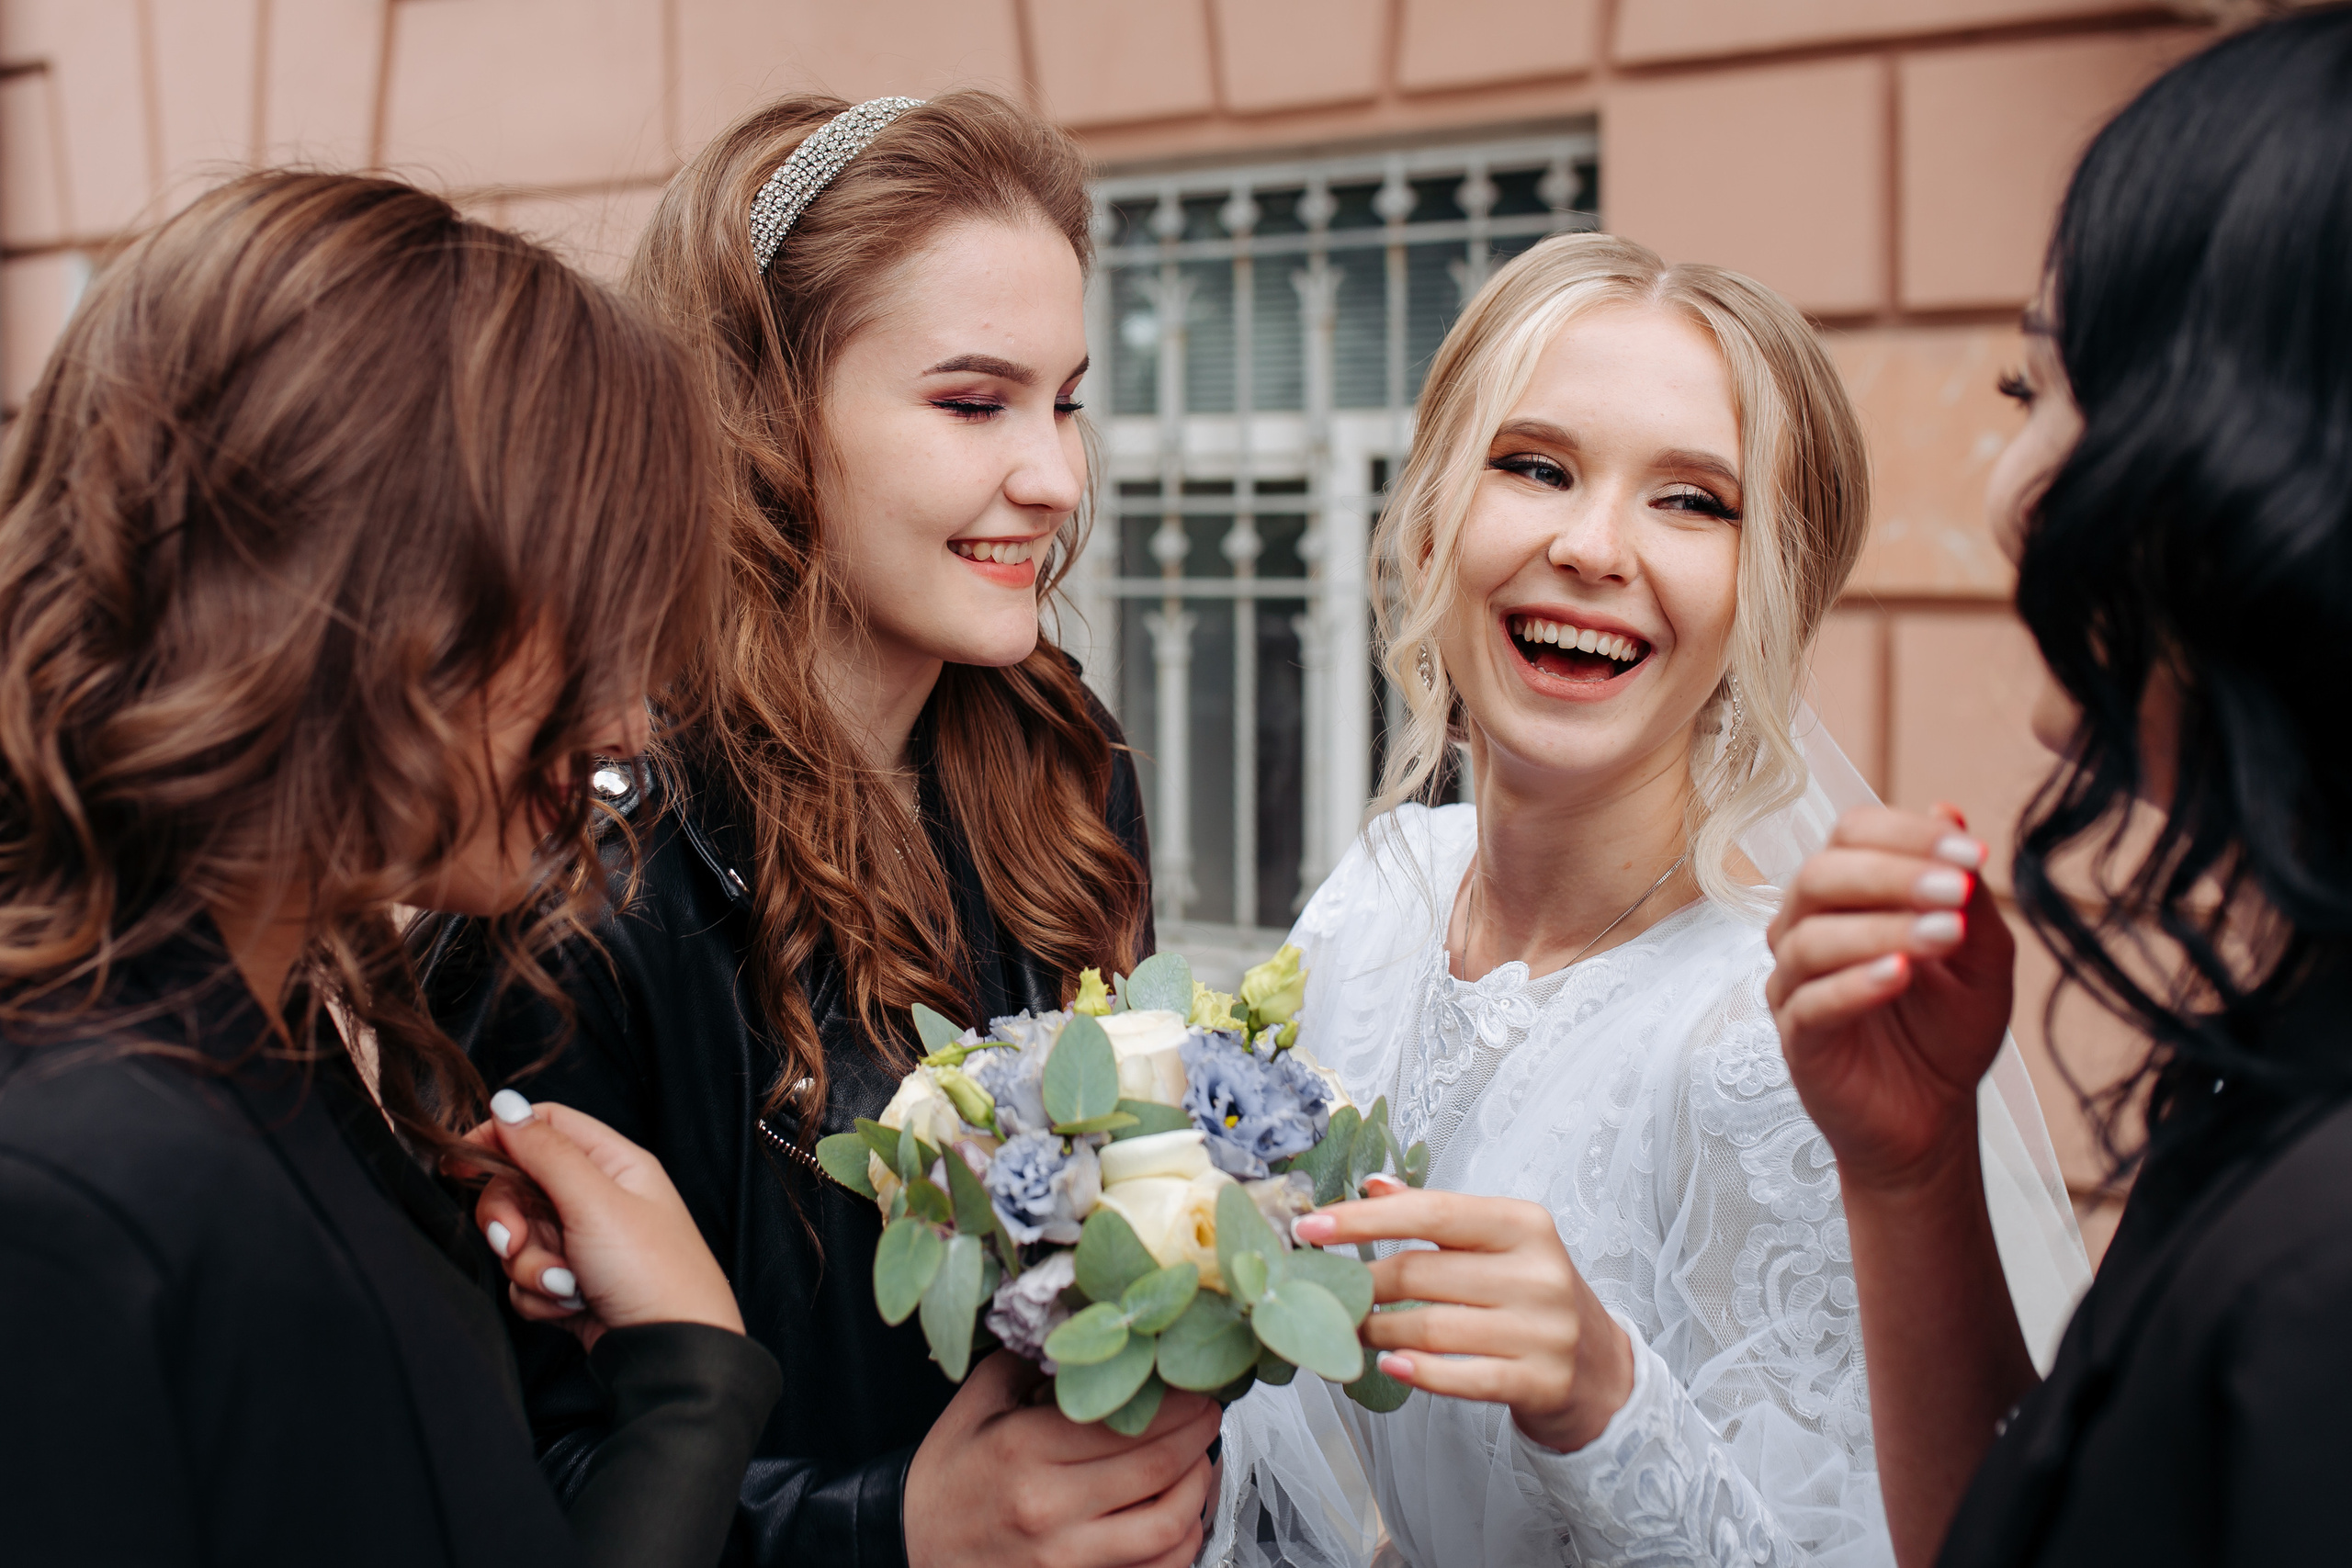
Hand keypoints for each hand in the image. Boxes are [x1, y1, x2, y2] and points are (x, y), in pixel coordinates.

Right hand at [463, 1090, 742, 1349]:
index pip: (545, 1127)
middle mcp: (598, 1198)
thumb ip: (547, 1152)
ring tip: (567, 1285)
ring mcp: (584, 1243)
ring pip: (519, 1240)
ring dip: (531, 1267)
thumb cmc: (651, 1272)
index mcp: (614, 1164)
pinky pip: (526, 1279)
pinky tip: (571, 1306)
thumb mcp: (596, 1202)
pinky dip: (540, 1296)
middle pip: (519, 1186)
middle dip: (509, 1220)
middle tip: (514, 1242)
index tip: (459, 1163)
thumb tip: (507, 1103)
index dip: (500, 1138)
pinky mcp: (572, 1285)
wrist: (670, 1353)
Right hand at [904, 1350, 1219, 1567]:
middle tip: (1212, 1412)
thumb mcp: (974, 1405)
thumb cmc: (946, 1477)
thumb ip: (1030, 1362)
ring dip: (1200, 1488)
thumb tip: (1090, 1333)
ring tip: (1203, 1460)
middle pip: (1157, 1467)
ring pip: (1166, 1525)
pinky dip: (1183, 1542)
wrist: (907, 1547)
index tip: (1197, 1383)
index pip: (1126, 1420)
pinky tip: (1185, 1514)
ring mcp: (1064, 1557)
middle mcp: (1048, 1505)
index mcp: (1024, 1448)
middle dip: (1199, 1433)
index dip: (1177, 1401)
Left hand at [1293, 1177, 1633, 1453]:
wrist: (1600, 1368)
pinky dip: (1420, 1373)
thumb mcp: (1498, 1243)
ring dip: (1378, 1332)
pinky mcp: (1541, 1381)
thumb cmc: (1533, 1294)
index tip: (1310, 1228)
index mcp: (1523, 1223)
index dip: (1363, 1220)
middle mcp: (1537, 1272)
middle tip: (1322, 1293)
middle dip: (1361, 1284)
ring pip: (1434, 1327)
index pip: (1431, 1212)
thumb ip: (1439, 1214)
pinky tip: (1390, 1366)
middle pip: (1423, 1273)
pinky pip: (1464, 1378)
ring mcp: (1543, 1330)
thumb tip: (1373, 1185)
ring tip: (1351, 1330)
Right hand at [1765, 804, 2014, 1192]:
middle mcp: (1806, 930)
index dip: (1907, 835)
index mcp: (1846, 897)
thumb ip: (1967, 892)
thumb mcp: (1982, 957)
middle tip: (1956, 890)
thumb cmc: (1948, 1030)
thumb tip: (1948, 812)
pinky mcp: (1797, 1038)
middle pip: (1819, 876)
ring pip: (1811, 938)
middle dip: (1892, 875)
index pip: (1851, 835)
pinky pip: (1811, 1002)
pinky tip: (1900, 977)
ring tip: (1945, 937)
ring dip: (1881, 929)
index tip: (1973, 853)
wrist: (1934, 1116)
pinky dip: (1854, 985)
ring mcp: (1794, 985)